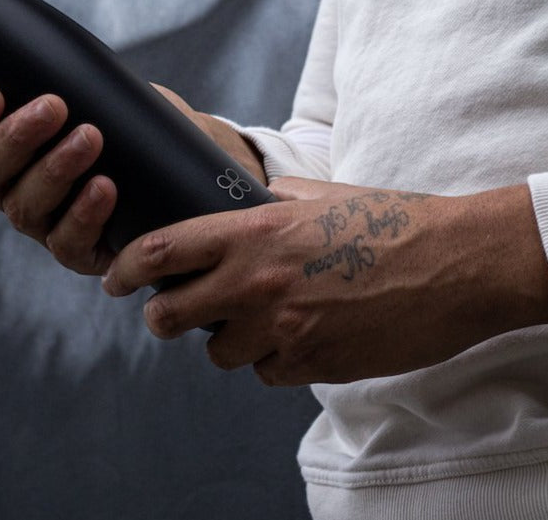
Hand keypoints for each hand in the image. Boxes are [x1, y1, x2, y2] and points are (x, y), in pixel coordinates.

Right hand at [0, 70, 264, 273]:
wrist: (179, 157)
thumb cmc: (116, 119)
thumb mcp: (77, 91)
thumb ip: (19, 80)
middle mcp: (11, 192)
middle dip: (14, 139)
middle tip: (54, 105)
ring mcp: (44, 225)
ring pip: (24, 208)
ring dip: (55, 169)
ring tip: (91, 137)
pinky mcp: (81, 252)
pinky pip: (68, 242)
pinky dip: (84, 213)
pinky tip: (106, 186)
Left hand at [102, 176, 547, 384]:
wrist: (452, 264)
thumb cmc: (388, 219)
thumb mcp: (319, 195)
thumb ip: (271, 203)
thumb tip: (248, 204)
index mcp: (253, 234)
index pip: (162, 250)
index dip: (126, 266)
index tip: (115, 276)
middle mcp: (256, 284)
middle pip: (169, 316)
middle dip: (158, 316)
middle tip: (165, 312)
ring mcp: (282, 330)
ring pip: (217, 353)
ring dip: (223, 339)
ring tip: (248, 321)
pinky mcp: (311, 365)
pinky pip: (265, 372)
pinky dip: (269, 359)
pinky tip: (293, 337)